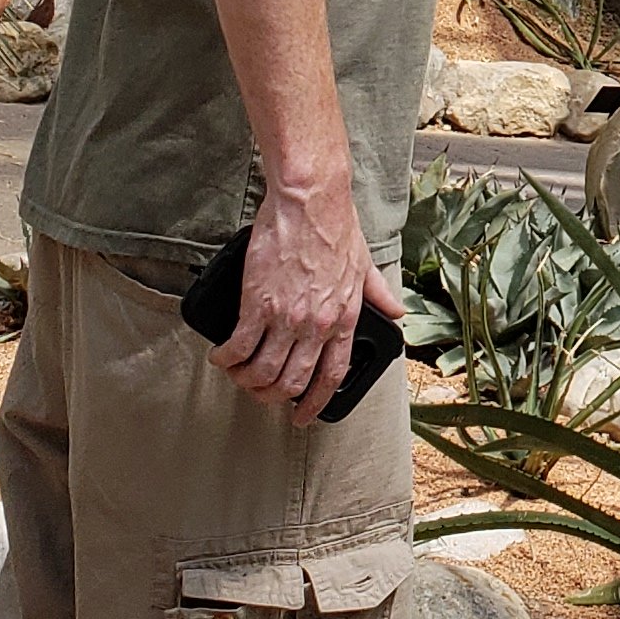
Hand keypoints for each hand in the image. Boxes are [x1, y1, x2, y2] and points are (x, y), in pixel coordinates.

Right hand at [213, 175, 404, 425]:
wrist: (310, 202)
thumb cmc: (335, 226)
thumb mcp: (364, 264)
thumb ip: (379, 293)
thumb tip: (398, 312)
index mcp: (343, 318)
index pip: (332, 376)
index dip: (315, 403)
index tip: (302, 416)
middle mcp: (316, 324)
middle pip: (292, 382)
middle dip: (273, 396)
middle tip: (260, 393)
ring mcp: (286, 317)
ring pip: (263, 371)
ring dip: (246, 380)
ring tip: (237, 373)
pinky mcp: (257, 303)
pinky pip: (239, 347)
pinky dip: (226, 359)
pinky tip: (221, 356)